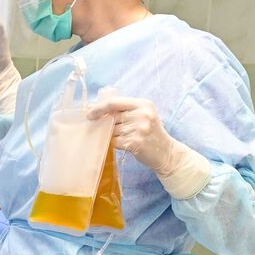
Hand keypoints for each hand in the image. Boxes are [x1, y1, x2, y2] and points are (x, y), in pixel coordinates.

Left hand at [88, 95, 210, 197]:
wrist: (166, 152)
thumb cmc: (151, 132)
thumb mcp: (143, 115)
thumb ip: (125, 110)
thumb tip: (97, 110)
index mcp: (143, 104)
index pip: (113, 103)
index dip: (98, 108)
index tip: (89, 114)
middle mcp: (142, 115)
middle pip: (111, 118)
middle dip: (104, 125)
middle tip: (103, 129)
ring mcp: (139, 129)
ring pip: (111, 131)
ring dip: (111, 135)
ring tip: (122, 137)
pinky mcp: (135, 143)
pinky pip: (114, 142)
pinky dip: (114, 144)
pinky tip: (123, 144)